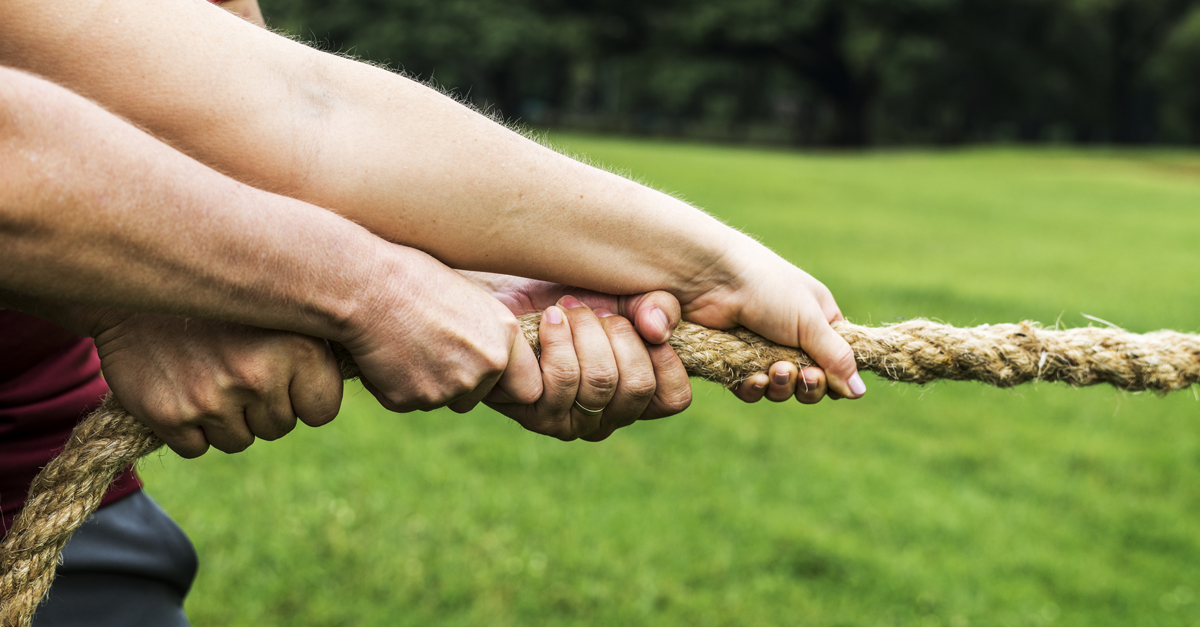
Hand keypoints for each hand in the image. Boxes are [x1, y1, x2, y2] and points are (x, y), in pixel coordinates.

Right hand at [91, 310, 342, 457]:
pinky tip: (182, 384)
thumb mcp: (285, 307)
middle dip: (262, 404)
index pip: (322, 411)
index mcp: (301, 349)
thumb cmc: (224, 300)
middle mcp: (260, 376)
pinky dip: (190, 428)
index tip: (280, 369)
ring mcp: (214, 398)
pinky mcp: (170, 415)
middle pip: (279, 427)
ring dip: (226, 417)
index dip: (302, 395)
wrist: (136, 287)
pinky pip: (197, 448)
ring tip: (208, 368)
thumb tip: (374, 374)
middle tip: (233, 361)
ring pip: (239, 441)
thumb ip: (323, 344)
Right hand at [336, 246, 542, 413]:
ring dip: (423, 383)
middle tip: (427, 350)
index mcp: (505, 336)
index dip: (504, 385)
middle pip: (475, 398)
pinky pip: (406, 401)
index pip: (527, 388)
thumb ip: (486, 334)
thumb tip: (489, 357)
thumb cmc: (412, 277)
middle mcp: (486, 365)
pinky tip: (384, 353)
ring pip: (440, 401)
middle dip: (454, 385)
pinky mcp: (413, 399)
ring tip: (403, 342)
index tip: (485, 376)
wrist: (366, 285)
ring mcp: (450, 386)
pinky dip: (393, 385)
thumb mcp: (468, 299)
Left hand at [469, 273, 692, 439]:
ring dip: (586, 331)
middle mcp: (608, 418)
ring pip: (600, 381)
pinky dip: (559, 338)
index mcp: (635, 396)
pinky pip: (562, 380)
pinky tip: (550, 318)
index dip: (666, 359)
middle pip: (637, 386)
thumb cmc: (569, 298)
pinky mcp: (536, 415)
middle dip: (620, 334)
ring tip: (568, 308)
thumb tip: (658, 331)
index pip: (673, 398)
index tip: (642, 324)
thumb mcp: (622, 295)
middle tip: (597, 310)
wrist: (504, 295)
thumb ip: (656, 307)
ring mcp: (572, 422)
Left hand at [680, 239, 865, 403]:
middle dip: (808, 385)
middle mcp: (792, 336)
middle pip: (810, 381)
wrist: (711, 278)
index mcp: (818, 320)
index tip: (829, 377)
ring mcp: (762, 349)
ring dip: (781, 387)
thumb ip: (837, 357)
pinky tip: (753, 378)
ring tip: (776, 371)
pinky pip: (750, 389)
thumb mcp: (811, 321)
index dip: (835, 376)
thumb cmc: (767, 287)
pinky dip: (753, 388)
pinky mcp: (734, 360)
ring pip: (780, 389)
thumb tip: (859, 391)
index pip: (838, 360)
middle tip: (804, 375)